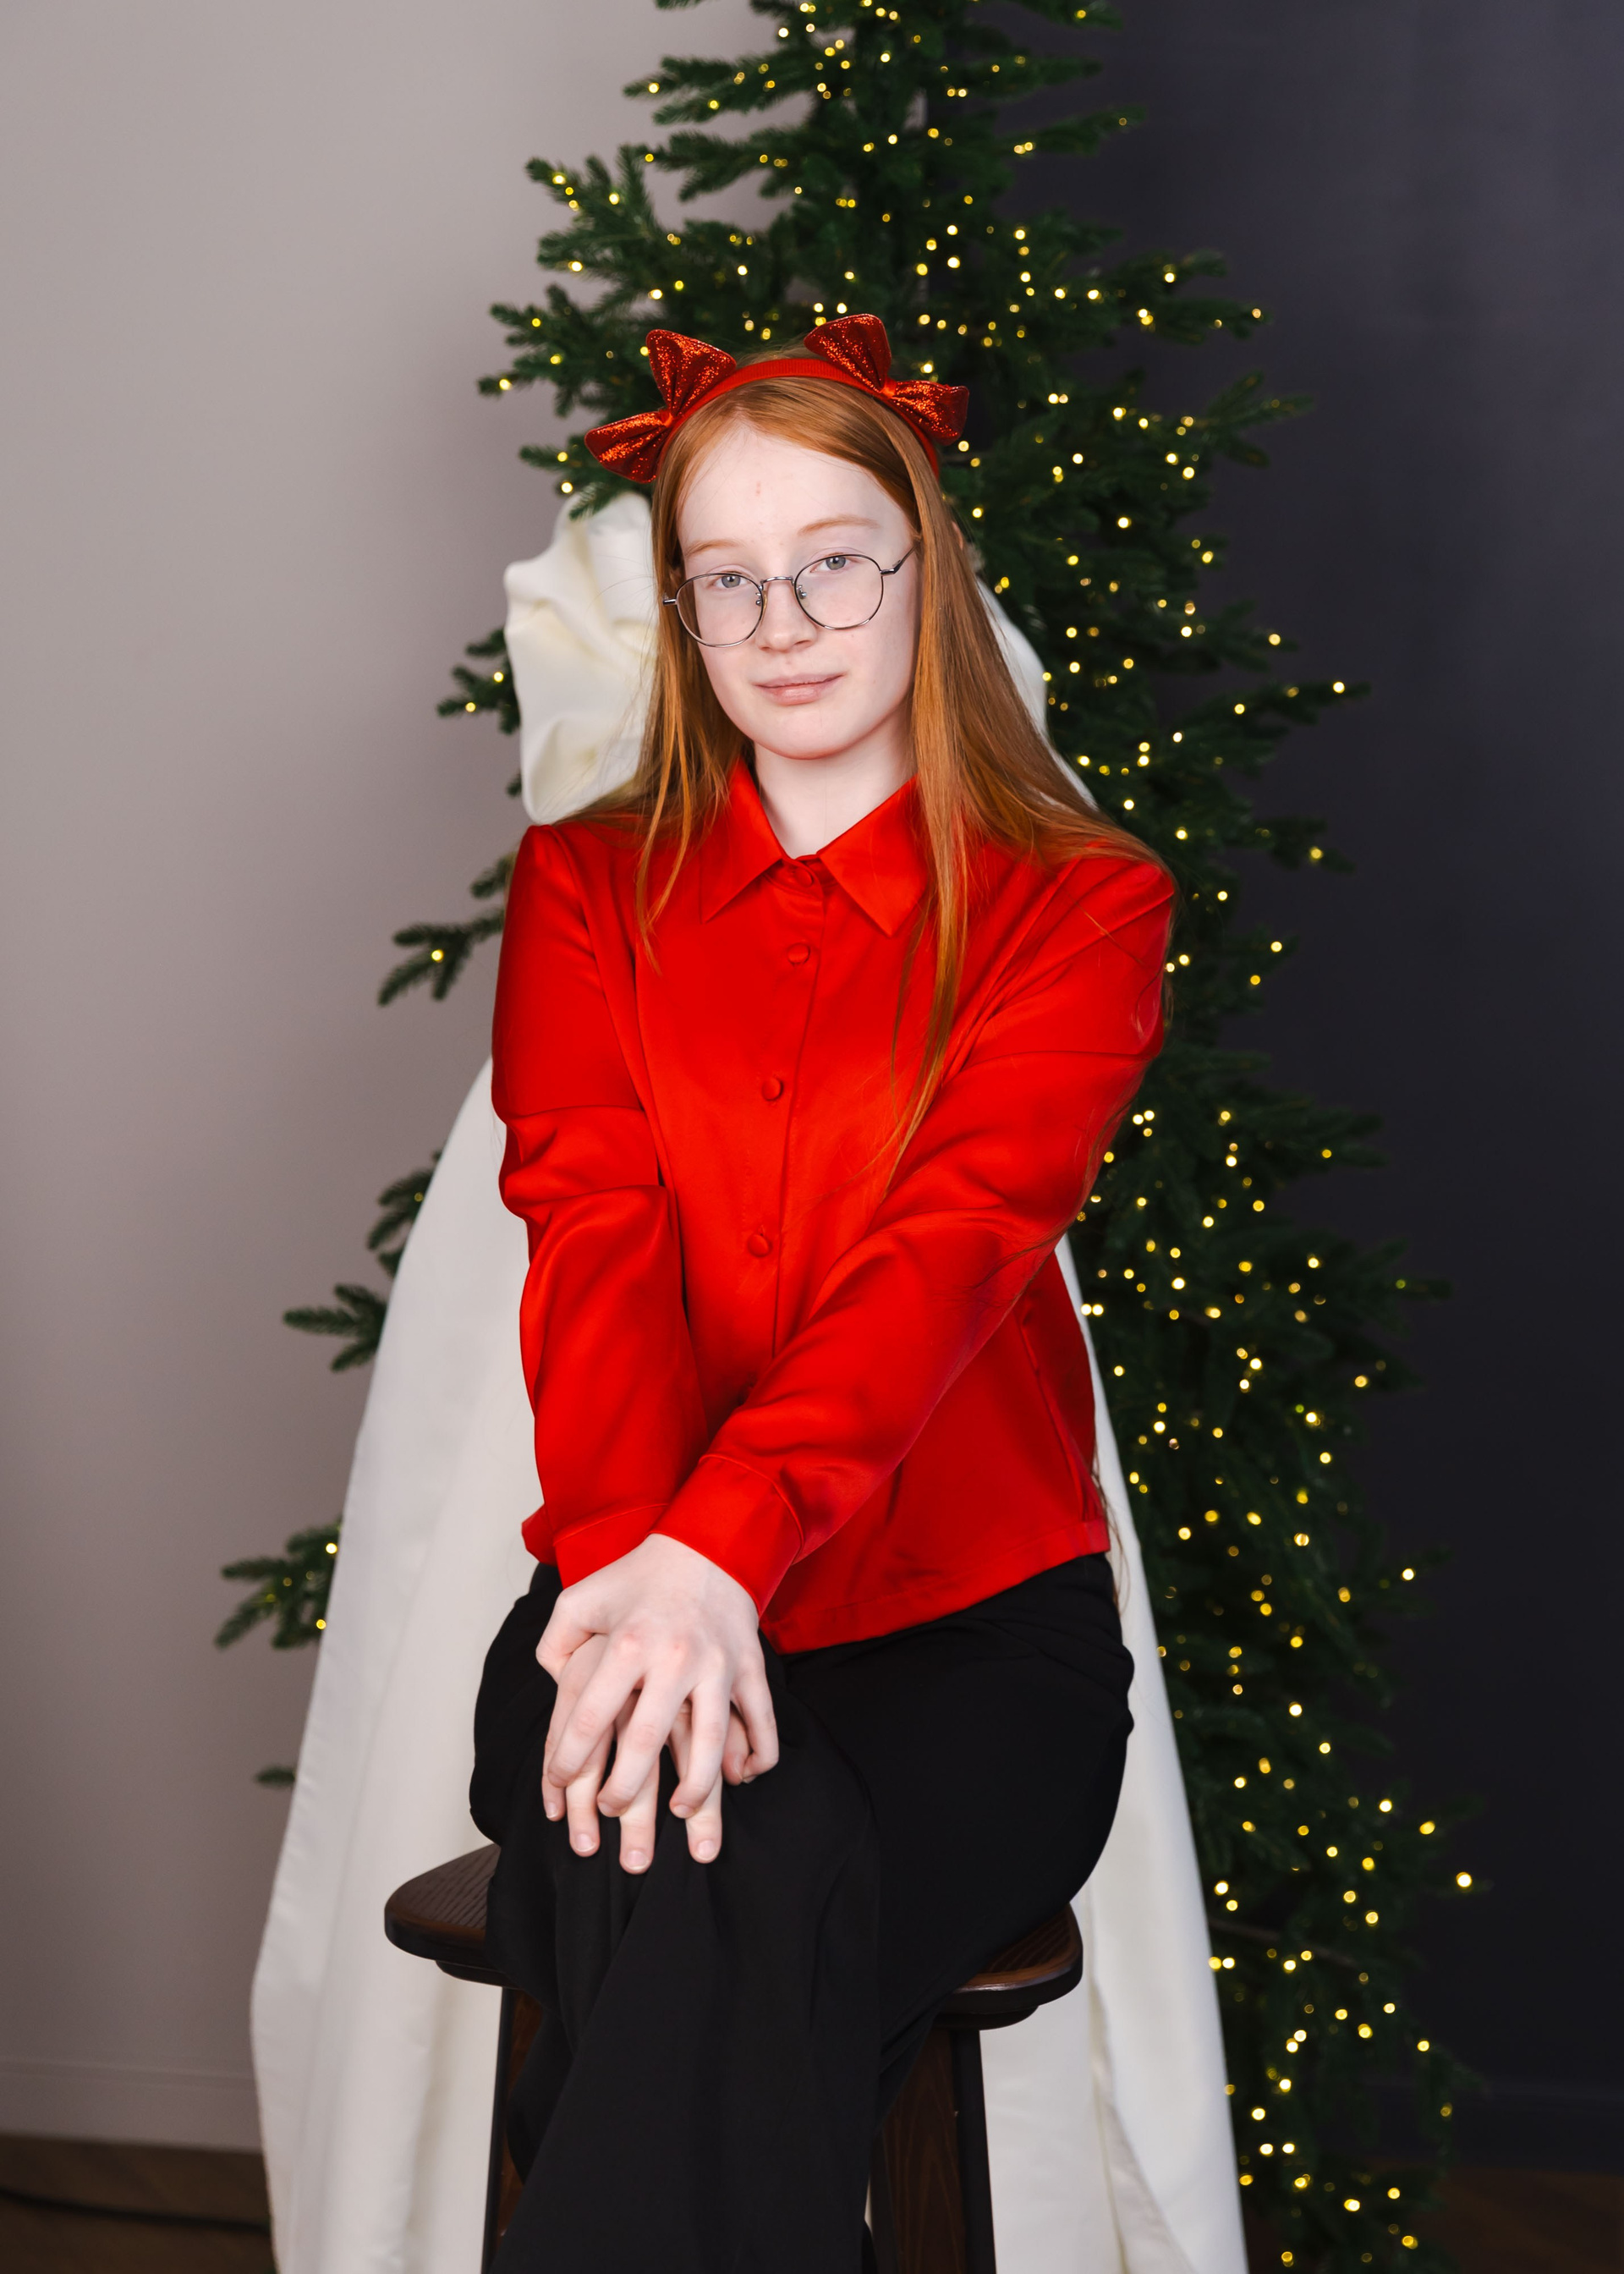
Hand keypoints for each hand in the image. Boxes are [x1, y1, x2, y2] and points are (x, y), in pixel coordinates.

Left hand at [538, 1533, 777, 1865]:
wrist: (708, 1544)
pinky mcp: (750, 1666)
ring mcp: (718, 1665)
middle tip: (611, 1809)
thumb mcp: (582, 1598)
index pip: (590, 1717)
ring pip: (710, 1744)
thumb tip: (551, 1686)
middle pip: (645, 1743)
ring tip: (680, 1811)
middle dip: (623, 1790)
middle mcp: (675, 1657)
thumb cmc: (638, 1578)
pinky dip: (758, 1756)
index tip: (558, 1785)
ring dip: (694, 1788)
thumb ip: (556, 1644)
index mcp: (628, 1644)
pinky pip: (762, 1722)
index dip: (567, 1761)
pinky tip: (742, 1777)